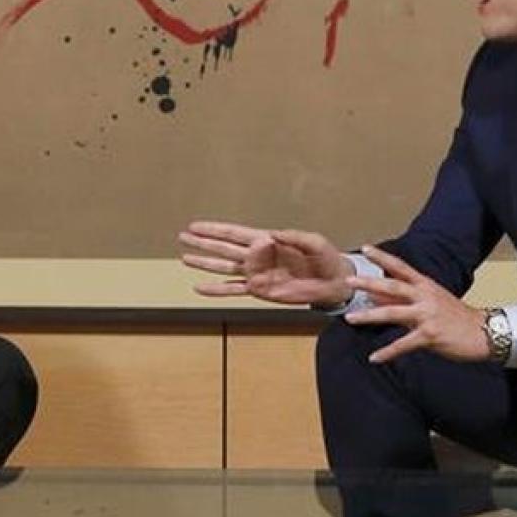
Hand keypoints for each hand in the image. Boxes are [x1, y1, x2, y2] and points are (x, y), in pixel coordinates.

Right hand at [179, 220, 352, 307]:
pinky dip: (216, 290)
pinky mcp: (260, 291)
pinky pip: (234, 290)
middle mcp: (258, 256)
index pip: (235, 234)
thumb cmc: (326, 259)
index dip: (215, 229)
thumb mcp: (314, 242)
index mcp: (267, 240)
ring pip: (224, 268)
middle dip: (203, 243)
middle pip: (224, 249)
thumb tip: (269, 237)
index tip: (196, 225)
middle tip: (183, 236)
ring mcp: (257, 274)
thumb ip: (293, 237)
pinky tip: (200, 289)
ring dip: (205, 264)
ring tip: (185, 259)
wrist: (333, 283)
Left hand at [342, 245, 490, 363]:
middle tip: (348, 281)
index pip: (401, 267)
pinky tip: (374, 358)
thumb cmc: (455, 317)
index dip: (383, 257)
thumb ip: (403, 298)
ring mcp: (427, 315)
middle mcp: (425, 296)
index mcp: (425, 285)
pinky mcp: (430, 335)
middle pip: (393, 286)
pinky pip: (403, 344)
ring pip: (393, 313)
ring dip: (370, 316)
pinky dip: (388, 352)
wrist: (484, 332)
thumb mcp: (430, 301)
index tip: (366, 247)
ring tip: (350, 319)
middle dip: (369, 283)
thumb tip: (375, 294)